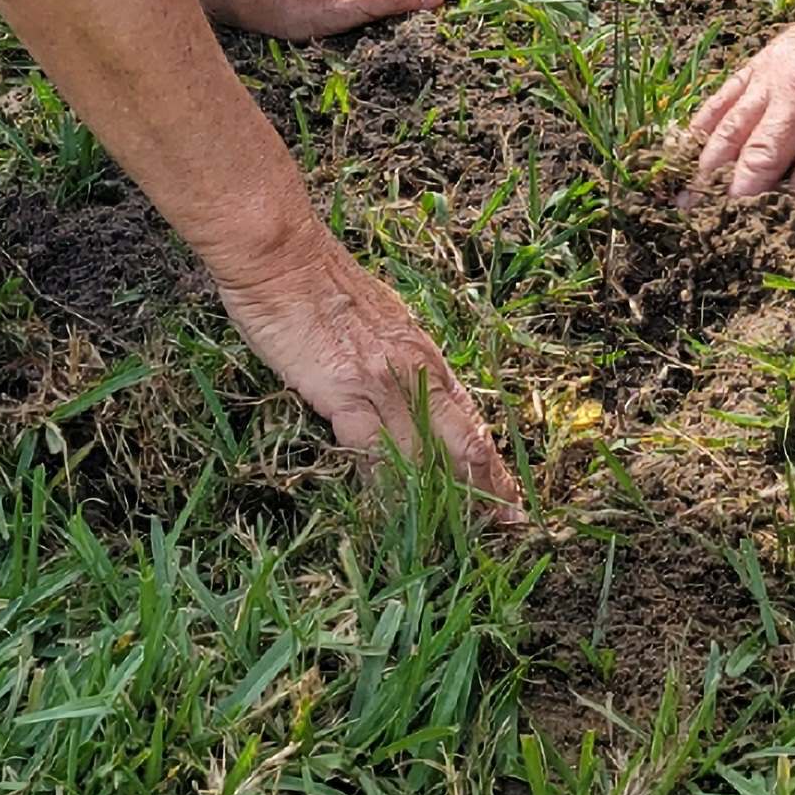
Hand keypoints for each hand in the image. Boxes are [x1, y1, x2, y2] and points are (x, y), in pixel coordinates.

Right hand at [212, 219, 520, 508]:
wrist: (283, 256)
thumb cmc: (322, 282)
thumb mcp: (378, 319)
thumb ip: (398, 357)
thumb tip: (410, 390)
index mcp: (424, 353)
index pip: (469, 418)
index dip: (491, 460)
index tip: (511, 495)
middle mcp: (414, 371)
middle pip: (462, 441)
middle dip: (486, 487)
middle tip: (508, 526)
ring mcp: (383, 384)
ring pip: (424, 456)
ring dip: (441, 500)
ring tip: (458, 538)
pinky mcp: (345, 395)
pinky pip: (372, 454)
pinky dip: (384, 489)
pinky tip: (392, 516)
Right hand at [683, 0, 794, 213]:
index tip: (787, 238)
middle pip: (760, 155)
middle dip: (739, 199)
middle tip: (720, 233)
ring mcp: (772, 78)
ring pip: (730, 130)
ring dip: (706, 171)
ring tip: (685, 205)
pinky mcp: (756, 66)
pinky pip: (720, 101)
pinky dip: (699, 131)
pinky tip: (682, 158)